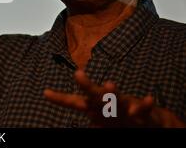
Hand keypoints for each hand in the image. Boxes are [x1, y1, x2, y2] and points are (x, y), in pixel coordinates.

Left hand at [44, 70, 184, 127]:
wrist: (149, 121)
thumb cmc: (117, 117)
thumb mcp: (98, 117)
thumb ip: (84, 110)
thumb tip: (58, 102)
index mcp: (95, 106)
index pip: (74, 102)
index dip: (61, 99)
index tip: (45, 93)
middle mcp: (108, 102)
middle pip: (95, 93)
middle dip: (87, 85)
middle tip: (77, 74)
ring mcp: (126, 105)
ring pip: (118, 98)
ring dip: (113, 93)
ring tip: (110, 84)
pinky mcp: (144, 111)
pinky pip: (145, 108)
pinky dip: (145, 105)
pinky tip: (148, 100)